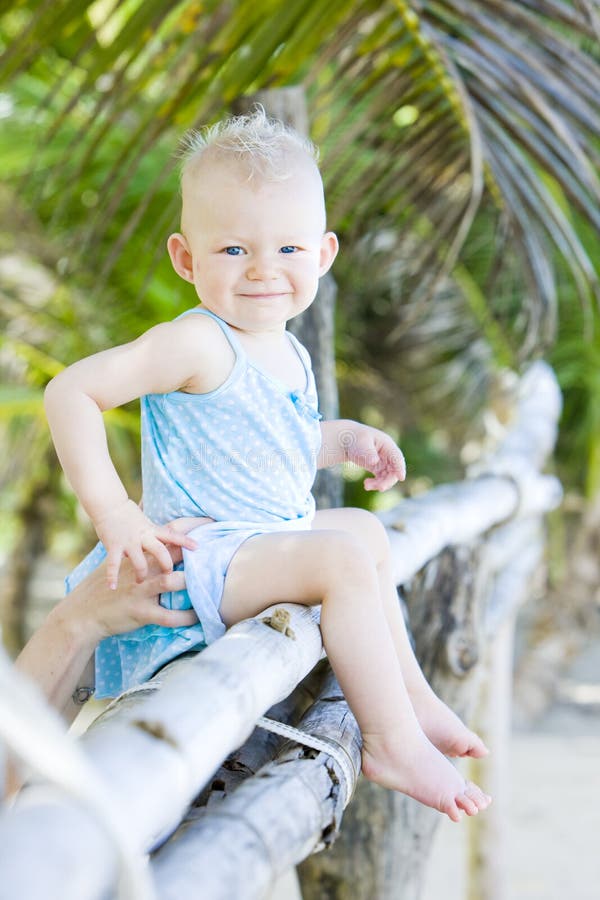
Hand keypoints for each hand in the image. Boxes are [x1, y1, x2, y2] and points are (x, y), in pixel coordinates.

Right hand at [70, 516, 211, 639]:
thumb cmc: (103, 583)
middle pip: (169, 553)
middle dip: (190, 553)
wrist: (83, 611)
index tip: (212, 522)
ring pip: (168, 581)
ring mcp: (139, 589)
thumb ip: (136, 537)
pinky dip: (183, 618)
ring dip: (186, 582)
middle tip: (215, 553)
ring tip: (205, 585)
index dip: (189, 527)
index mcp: (139, 554)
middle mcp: (141, 568)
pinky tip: (196, 618)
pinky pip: (165, 615)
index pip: (168, 535)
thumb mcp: (117, 557)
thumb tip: (141, 504)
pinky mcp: (139, 610)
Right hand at [94, 499, 198, 588]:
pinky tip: (113, 587)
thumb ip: (158, 530)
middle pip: (160, 551)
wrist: (108, 505)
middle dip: (166, 564)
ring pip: (139, 562)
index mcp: (152, 530)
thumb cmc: (128, 513)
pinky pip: (113, 564)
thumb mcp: (146, 521)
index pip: (172, 535)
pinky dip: (112, 576)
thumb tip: (175, 526)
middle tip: (169, 574)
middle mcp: (143, 536)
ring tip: (140, 582)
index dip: (185, 541)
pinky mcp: (114, 547)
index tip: (197, 547)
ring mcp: (128, 542)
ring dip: (142, 574)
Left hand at [345, 423, 405, 491]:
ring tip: (366, 486)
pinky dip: (375, 484)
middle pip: (394, 470)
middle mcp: (388, 454)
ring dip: (380, 484)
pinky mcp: (378, 468)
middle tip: (379, 488)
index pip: (397, 457)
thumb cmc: (355, 439)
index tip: (401, 477)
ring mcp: (384, 462)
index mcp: (387, 445)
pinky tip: (366, 484)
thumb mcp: (361, 443)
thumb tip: (375, 462)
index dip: (400, 468)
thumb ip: (368, 452)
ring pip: (388, 477)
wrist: (347, 441)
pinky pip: (381, 479)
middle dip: (388, 481)